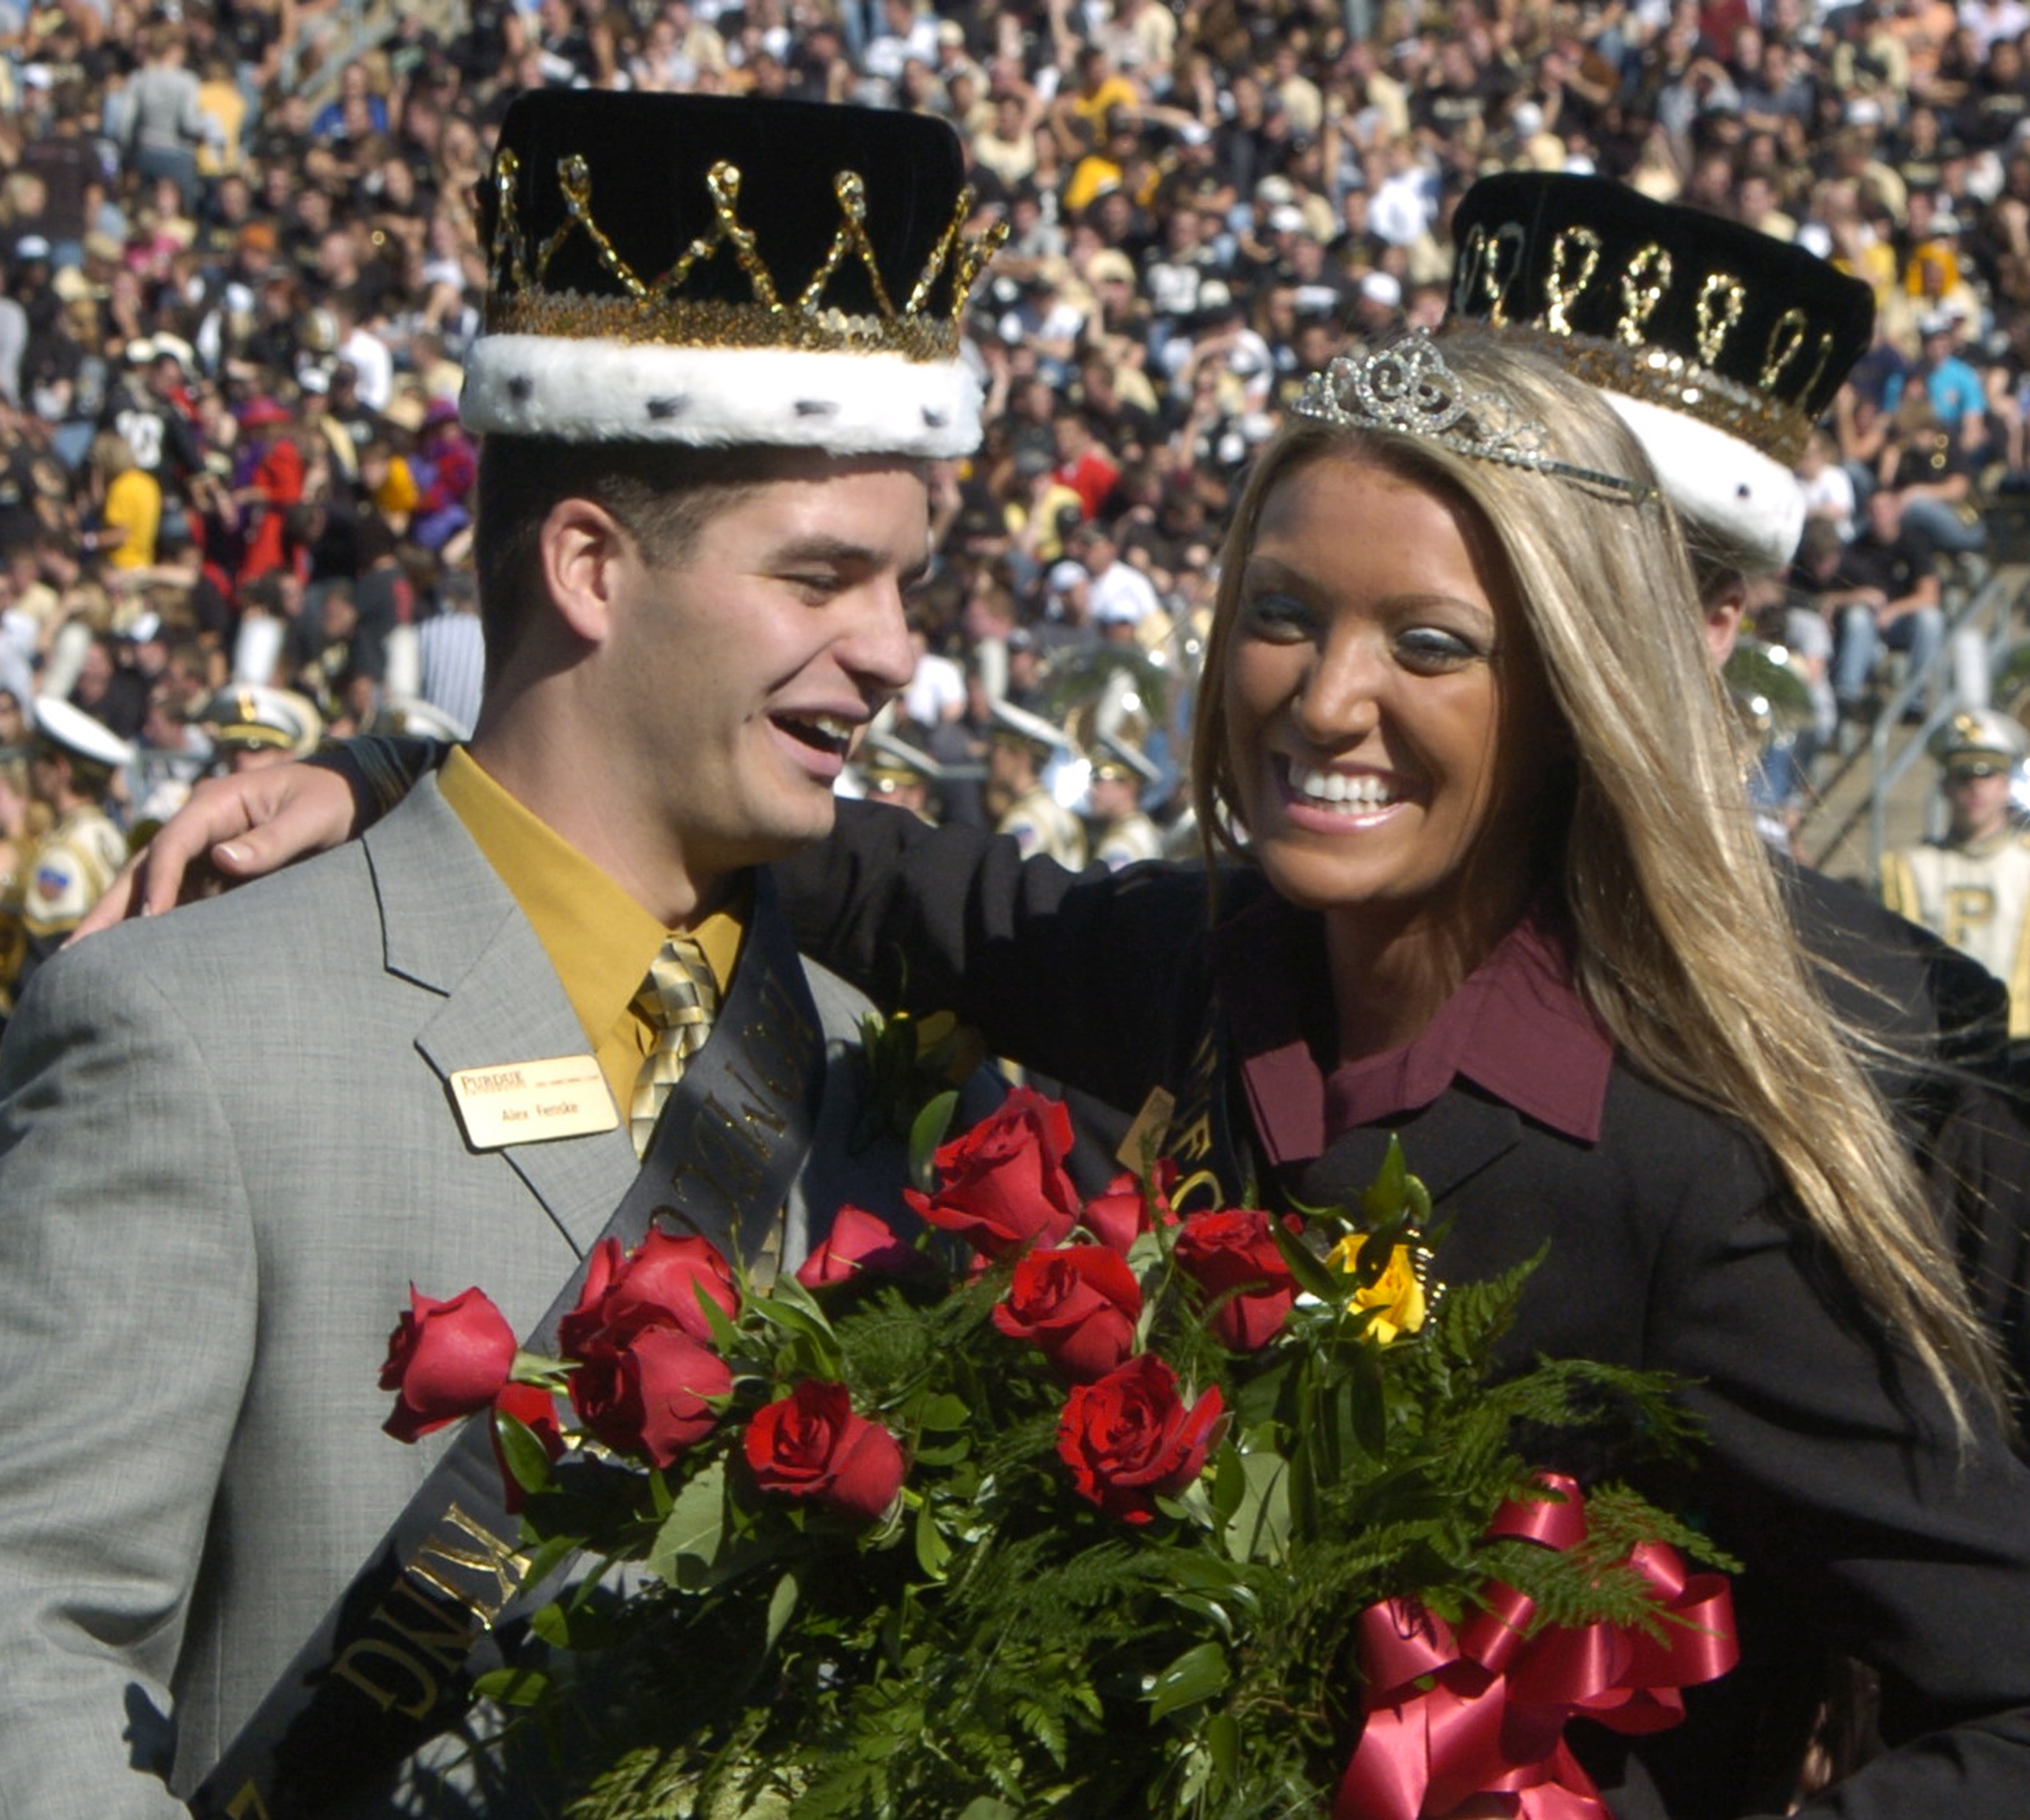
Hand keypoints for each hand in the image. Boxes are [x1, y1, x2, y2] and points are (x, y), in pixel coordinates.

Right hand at [68, 759, 361, 938]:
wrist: (352, 793)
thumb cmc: (332, 800)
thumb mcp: (311, 817)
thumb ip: (272, 840)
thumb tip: (222, 860)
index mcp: (217, 804)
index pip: (174, 843)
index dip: (159, 880)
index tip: (151, 917)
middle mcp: (200, 826)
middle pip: (144, 868)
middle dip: (111, 909)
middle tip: (76, 952)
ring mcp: (203, 851)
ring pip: (152, 888)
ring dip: (122, 923)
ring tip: (86, 964)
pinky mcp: (216, 874)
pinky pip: (181, 902)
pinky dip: (157, 928)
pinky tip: (136, 961)